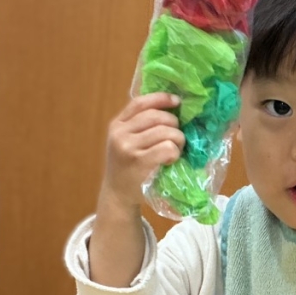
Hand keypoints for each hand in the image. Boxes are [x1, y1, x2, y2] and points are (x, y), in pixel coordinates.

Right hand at [99, 93, 184, 211]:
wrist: (118, 195)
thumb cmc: (128, 167)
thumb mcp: (126, 142)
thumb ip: (140, 125)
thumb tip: (171, 107)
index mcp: (117, 125)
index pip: (140, 103)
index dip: (161, 99)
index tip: (177, 101)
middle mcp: (120, 134)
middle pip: (157, 116)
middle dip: (174, 124)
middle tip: (177, 137)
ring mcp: (129, 148)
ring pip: (165, 131)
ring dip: (178, 139)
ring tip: (176, 149)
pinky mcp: (141, 163)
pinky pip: (168, 148)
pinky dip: (175, 152)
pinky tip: (170, 160)